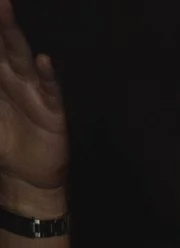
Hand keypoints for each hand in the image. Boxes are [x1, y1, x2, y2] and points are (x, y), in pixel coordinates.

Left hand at [0, 1, 64, 209]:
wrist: (25, 176)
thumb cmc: (2, 142)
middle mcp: (12, 78)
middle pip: (0, 43)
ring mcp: (33, 92)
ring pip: (21, 57)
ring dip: (12, 33)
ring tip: (4, 10)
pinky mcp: (52, 112)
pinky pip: (50, 90)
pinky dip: (48, 75)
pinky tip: (44, 60)